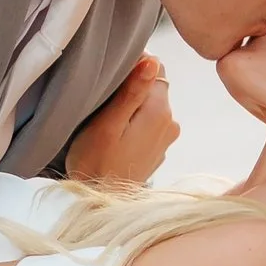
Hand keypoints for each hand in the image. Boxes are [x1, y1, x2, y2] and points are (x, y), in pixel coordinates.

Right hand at [64, 56, 176, 189]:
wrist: (99, 204)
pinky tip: (117, 137)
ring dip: (134, 107)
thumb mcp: (107, 124)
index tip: (111, 82)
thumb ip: (132, 91)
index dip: (132, 66)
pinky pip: (149, 124)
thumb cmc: (94, 163)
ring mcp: (166, 139)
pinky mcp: (158, 150)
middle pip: (155, 86)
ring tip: (109, 122)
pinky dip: (135, 124)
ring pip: (151, 106)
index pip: (156, 67)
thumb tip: (152, 60)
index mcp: (159, 111)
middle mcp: (170, 123)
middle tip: (105, 104)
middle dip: (132, 88)